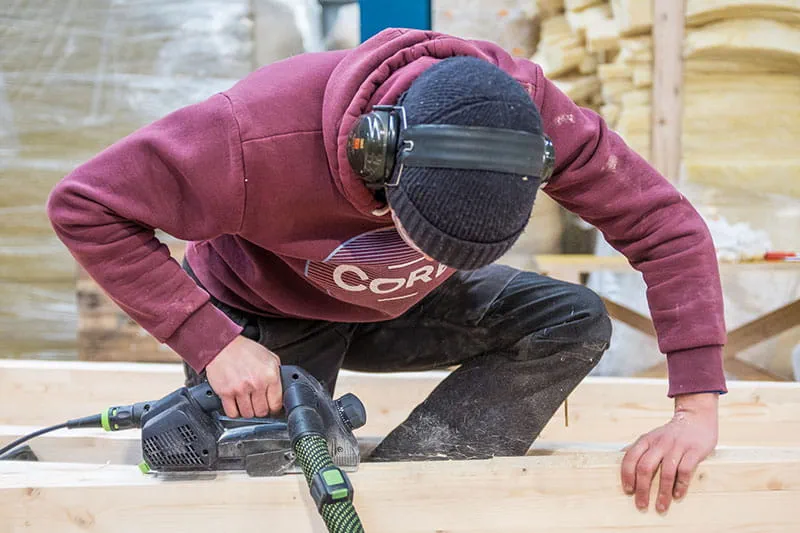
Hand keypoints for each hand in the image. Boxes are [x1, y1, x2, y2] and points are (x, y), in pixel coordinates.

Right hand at [204, 335, 282, 417]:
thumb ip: (276, 373)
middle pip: (262, 411)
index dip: (274, 407)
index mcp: (270, 375)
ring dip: (247, 411)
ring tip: (246, 403)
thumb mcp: (269, 357)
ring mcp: (241, 389)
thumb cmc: (244, 350)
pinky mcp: (226, 393)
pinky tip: (236, 405)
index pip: (276, 403)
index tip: (271, 407)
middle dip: (261, 410)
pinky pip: (232, 413)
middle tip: (257, 404)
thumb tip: (280, 389)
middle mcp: (256, 383)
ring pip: (248, 414)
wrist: (222, 345)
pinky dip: (234, 412)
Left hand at [621, 392, 718, 513]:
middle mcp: (659, 443)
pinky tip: (677, 495)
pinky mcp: (694, 451)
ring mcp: (677, 446)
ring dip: (662, 493)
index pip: (631, 458)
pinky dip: (680, 485)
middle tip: (641, 505)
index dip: (627, 475)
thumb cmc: (671, 433)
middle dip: (642, 489)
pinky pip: (685, 470)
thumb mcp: (651, 436)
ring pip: (666, 472)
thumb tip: (620, 456)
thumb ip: (638, 447)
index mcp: (646, 440)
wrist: (696, 417)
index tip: (628, 491)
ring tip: (661, 507)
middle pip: (645, 467)